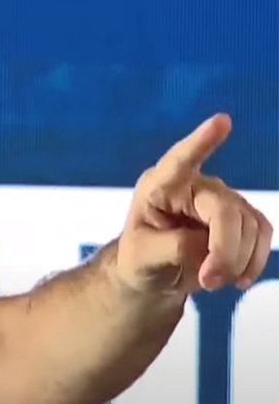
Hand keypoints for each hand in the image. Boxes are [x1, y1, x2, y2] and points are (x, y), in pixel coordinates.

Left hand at [115, 114, 272, 294]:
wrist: (155, 273)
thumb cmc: (140, 257)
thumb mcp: (142, 257)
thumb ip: (173, 248)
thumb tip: (209, 246)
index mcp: (159, 187)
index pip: (179, 161)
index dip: (201, 142)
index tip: (221, 121)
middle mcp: (194, 186)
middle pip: (225, 211)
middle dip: (224, 251)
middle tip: (209, 281)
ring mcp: (222, 200)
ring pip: (250, 225)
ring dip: (238, 261)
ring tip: (213, 282)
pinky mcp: (242, 217)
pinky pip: (262, 234)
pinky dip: (253, 261)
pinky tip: (238, 278)